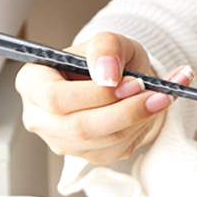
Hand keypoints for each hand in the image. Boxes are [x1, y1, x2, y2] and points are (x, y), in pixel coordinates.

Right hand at [15, 31, 193, 162]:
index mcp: (33, 83)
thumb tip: (107, 74)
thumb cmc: (107, 61)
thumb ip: (106, 47)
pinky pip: (118, 148)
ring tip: (163, 97)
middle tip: (156, 93)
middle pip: (80, 126)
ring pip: (104, 140)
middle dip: (124, 111)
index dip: (96, 95)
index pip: (56, 98)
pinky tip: (154, 110)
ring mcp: (65, 141)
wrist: (122, 80)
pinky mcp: (90, 155)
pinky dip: (142, 128)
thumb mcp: (109, 41)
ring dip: (140, 119)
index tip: (132, 82)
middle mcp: (42, 117)